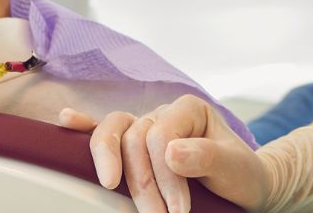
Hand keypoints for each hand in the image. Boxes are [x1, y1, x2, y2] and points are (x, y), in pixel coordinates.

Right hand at [59, 95, 271, 212]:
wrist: (243, 186)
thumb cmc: (240, 175)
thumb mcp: (235, 168)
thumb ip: (208, 156)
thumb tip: (171, 151)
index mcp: (189, 110)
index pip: (161, 135)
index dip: (165, 175)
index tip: (180, 210)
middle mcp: (163, 114)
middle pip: (134, 138)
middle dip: (142, 182)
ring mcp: (145, 127)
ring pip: (114, 133)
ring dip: (112, 165)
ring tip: (111, 188)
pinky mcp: (133, 146)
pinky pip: (106, 130)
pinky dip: (86, 127)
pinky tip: (68, 121)